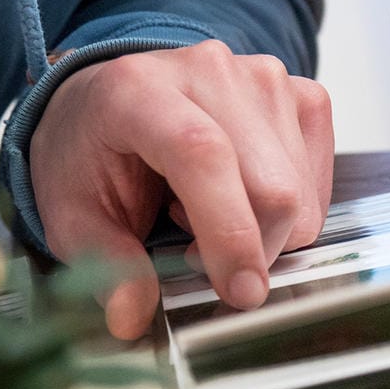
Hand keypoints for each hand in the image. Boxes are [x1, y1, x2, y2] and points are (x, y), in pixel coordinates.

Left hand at [27, 41, 333, 338]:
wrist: (109, 98)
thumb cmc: (90, 152)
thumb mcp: (71, 214)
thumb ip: (104, 264)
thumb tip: (132, 318)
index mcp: (139, 91)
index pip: (204, 156)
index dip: (229, 231)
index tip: (237, 292)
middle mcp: (208, 70)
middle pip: (271, 184)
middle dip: (251, 251)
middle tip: (198, 258)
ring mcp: (261, 75)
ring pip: (300, 191)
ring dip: (265, 230)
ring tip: (206, 212)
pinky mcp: (297, 92)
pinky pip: (318, 177)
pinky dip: (290, 210)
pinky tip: (240, 194)